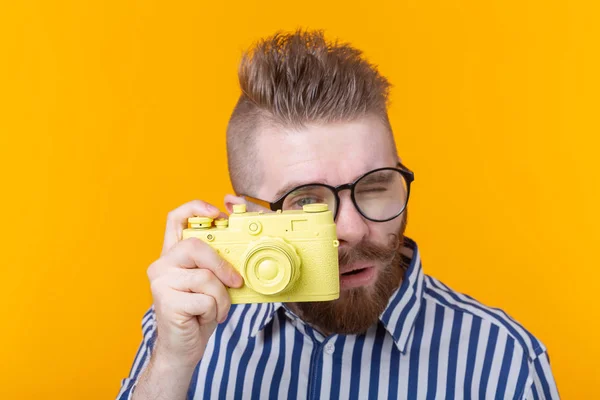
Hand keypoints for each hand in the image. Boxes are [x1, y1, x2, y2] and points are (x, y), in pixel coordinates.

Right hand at [146, 200, 243, 368]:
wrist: (183, 349)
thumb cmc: (200, 312)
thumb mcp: (212, 282)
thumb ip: (219, 261)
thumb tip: (243, 240)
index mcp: (173, 254)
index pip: (176, 218)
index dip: (196, 208)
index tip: (219, 213)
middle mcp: (161, 264)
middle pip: (196, 246)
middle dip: (222, 265)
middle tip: (235, 282)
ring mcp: (161, 282)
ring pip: (206, 277)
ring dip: (221, 298)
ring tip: (216, 309)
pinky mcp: (166, 301)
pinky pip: (205, 299)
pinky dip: (215, 311)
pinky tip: (205, 318)